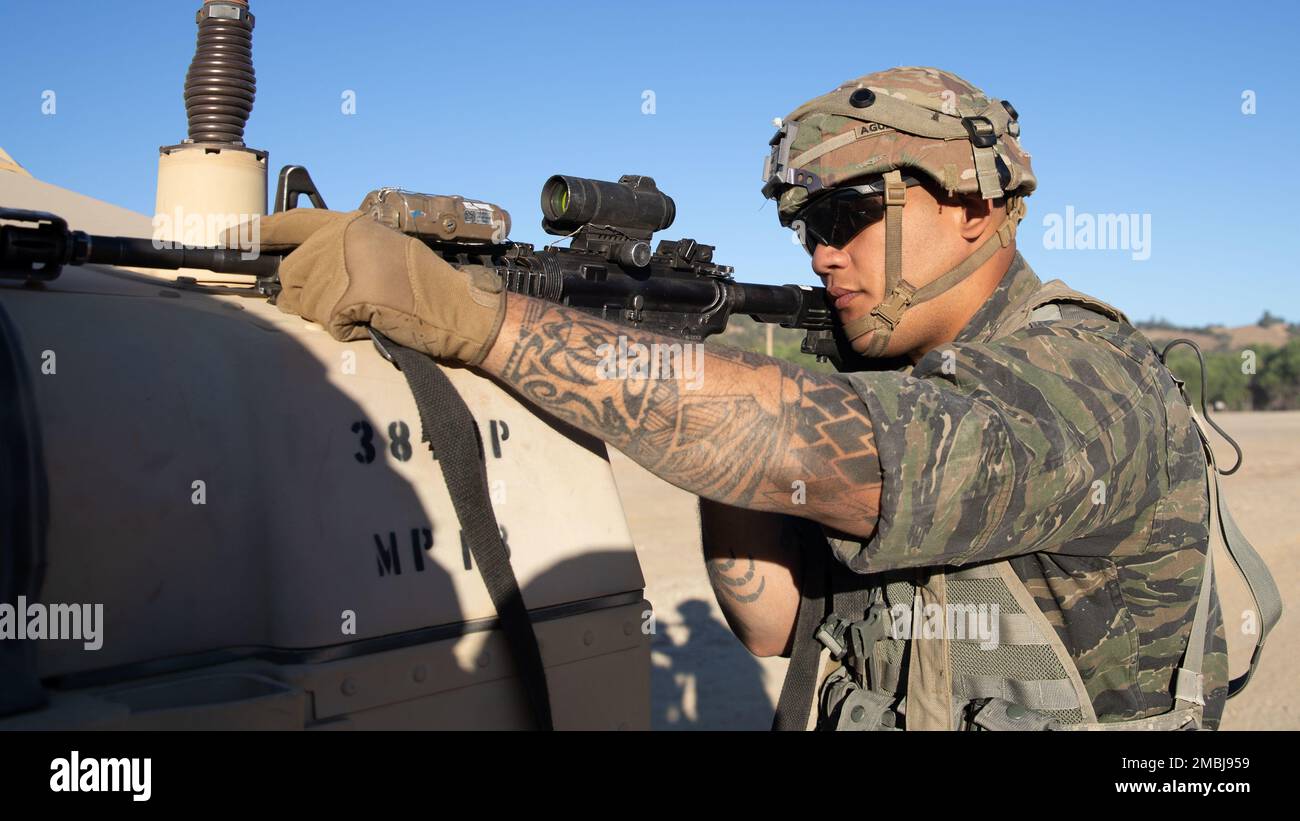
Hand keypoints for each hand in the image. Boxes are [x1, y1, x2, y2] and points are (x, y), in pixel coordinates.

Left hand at [238, 209, 506, 365]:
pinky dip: (350, 331)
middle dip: (311, 298)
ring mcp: (348, 265)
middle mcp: (344, 237)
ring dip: (333, 317)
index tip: (225, 238)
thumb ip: (341, 253)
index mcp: (350, 223)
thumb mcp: (381, 253)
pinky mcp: (354, 295)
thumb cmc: (425, 288)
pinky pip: (329, 324)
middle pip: (292, 275)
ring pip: (306, 304)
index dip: (255, 232)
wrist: (462, 309)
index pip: (291, 222)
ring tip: (371, 311)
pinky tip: (375, 322)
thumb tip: (297, 275)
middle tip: (351, 305)